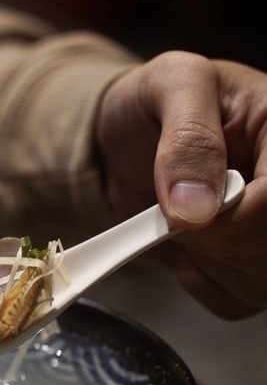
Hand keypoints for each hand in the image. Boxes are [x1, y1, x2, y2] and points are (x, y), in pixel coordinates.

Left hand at [96, 50, 266, 318]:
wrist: (132, 132)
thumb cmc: (156, 101)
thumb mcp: (169, 86)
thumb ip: (188, 137)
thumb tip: (195, 204)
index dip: (234, 222)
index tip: (182, 215)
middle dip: (213, 241)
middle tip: (174, 207)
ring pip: (260, 281)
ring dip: (205, 261)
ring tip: (181, 217)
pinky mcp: (260, 260)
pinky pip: (240, 298)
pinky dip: (202, 280)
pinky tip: (190, 243)